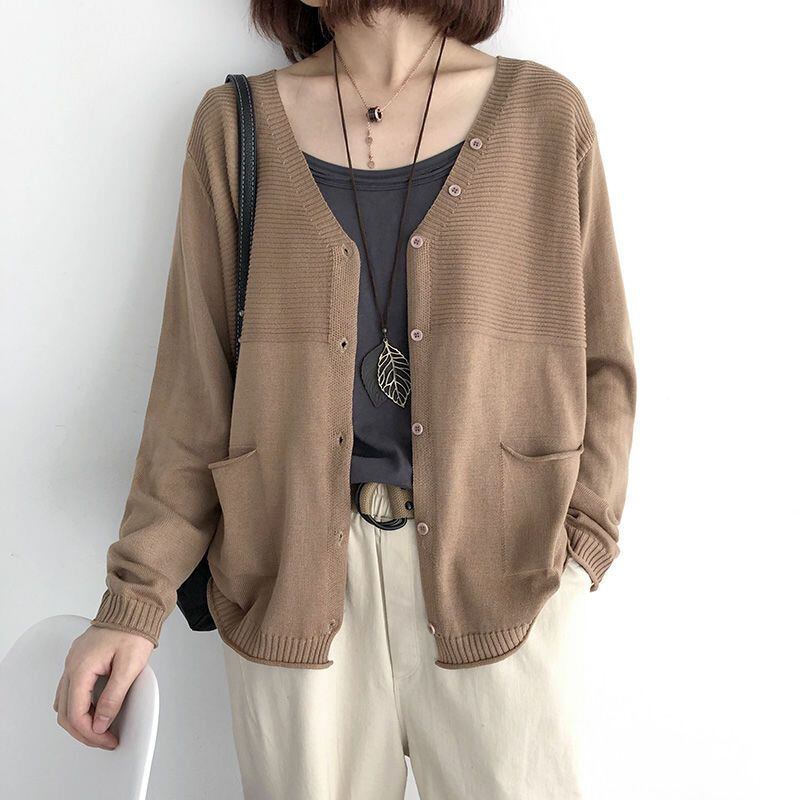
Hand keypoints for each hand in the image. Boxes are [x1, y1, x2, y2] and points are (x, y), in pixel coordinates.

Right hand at [53, 625, 153, 748]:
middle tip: (104, 740)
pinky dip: (80, 705)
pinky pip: (71, 690)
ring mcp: (73, 662)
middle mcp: (72, 666)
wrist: (134, 608)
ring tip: (100, 728)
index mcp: (81, 668)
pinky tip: (96, 709)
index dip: (91, 733)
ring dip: (79, 720)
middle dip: (84, 732)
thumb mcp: (130, 666)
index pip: (76, 713)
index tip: (107, 740)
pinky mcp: (80, 660)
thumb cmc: (133, 630)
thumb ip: (114, 697)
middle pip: (65, 712)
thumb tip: (101, 722)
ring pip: (65, 703)